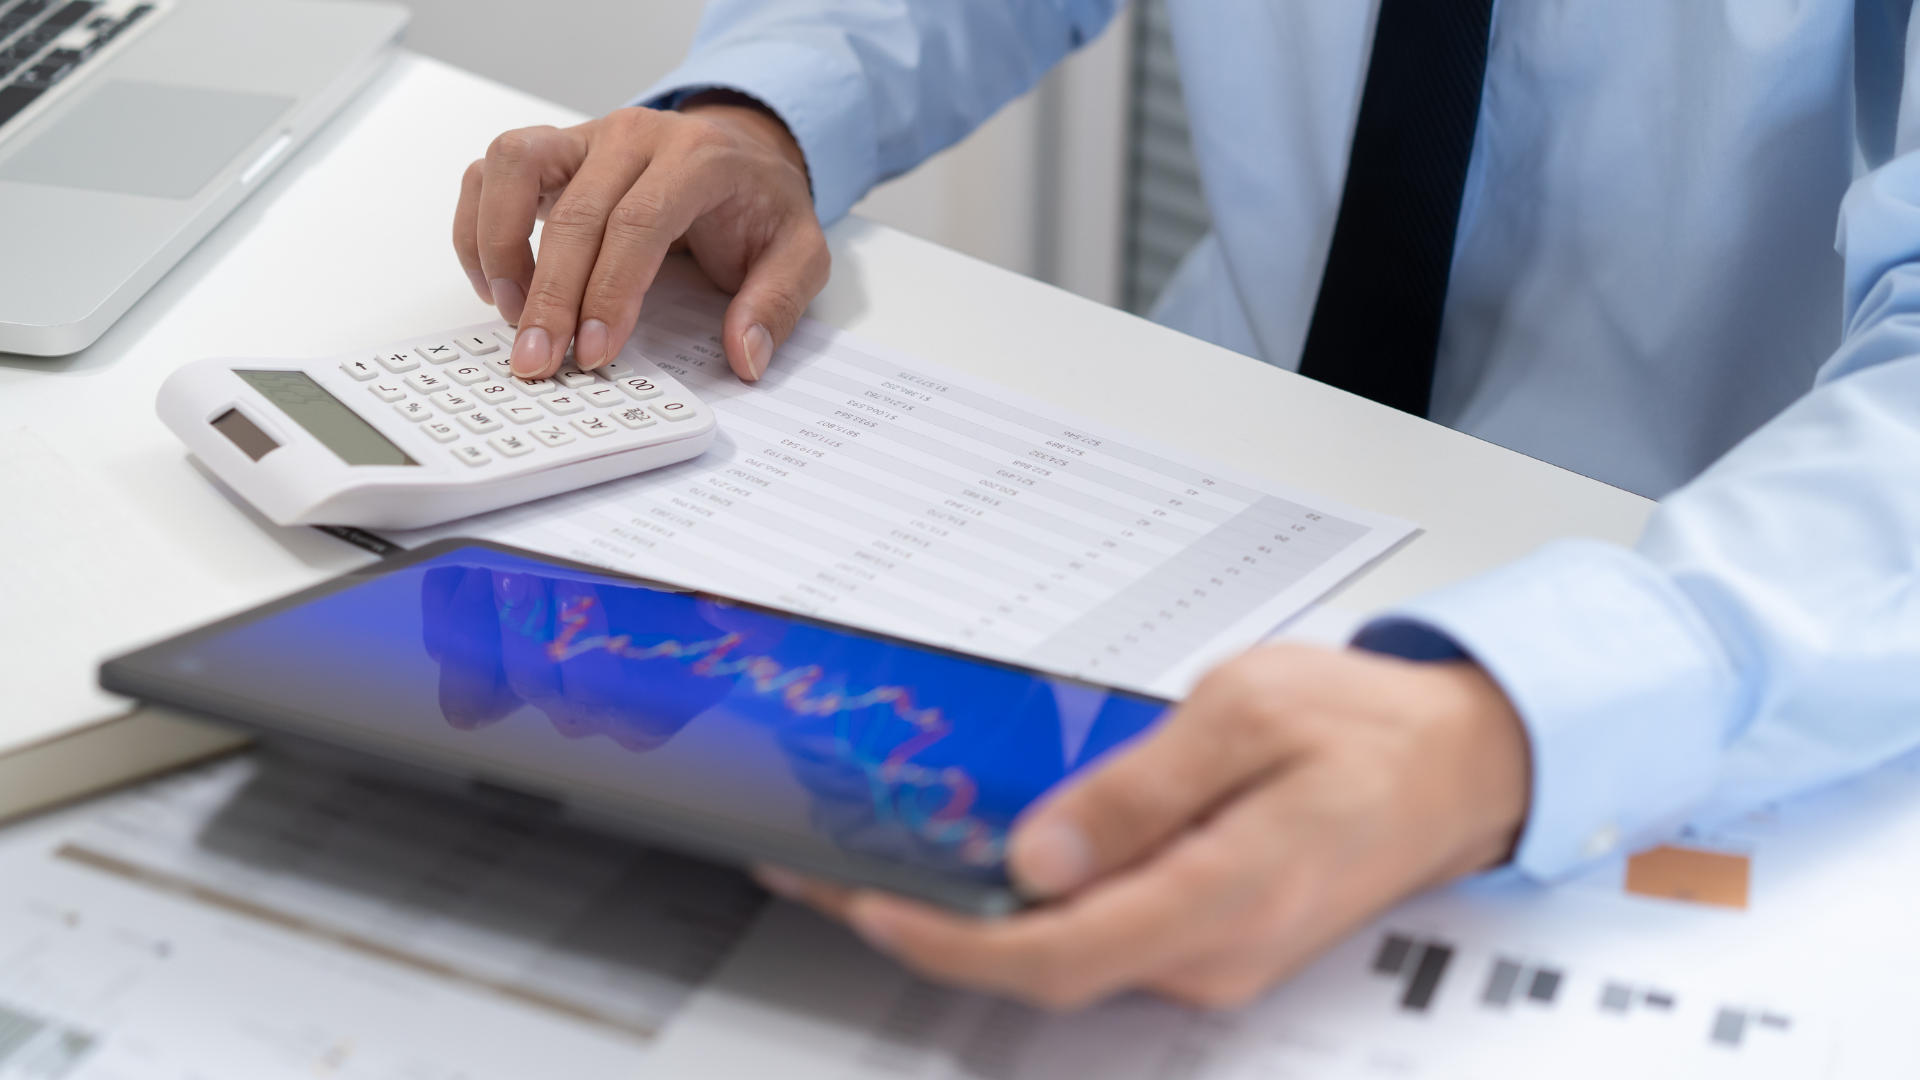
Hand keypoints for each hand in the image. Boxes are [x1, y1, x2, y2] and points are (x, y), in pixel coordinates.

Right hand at [454, 92, 827, 381]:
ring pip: (511, 166)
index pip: (640, 222)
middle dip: (551, 296)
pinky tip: (497, 288)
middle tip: (539, 361)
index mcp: (696, 157)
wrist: (743, 152)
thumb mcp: (801, 253)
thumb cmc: (760, 205)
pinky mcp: (551, 152)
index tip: (595, 351)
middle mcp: (632, 136)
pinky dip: (479, 230)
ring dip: (499, 248)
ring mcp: (584, 137)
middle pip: (574, 211)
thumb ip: (777, 304)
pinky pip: (490, 175)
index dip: (610, 291)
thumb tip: (745, 356)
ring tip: (513, 318)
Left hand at [760, 644, 1529, 1009]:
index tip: (865, 906)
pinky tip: (990, 863)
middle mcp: (1212, 953)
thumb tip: (1039, 853)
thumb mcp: (1246, 714)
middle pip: (1040, 969)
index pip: (1051, 954)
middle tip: (832, 876)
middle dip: (930, 928)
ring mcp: (1215, 958)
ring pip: (1066, 959)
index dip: (945, 941)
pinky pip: (1103, 940)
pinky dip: (1032, 910)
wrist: (1463, 766)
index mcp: (1221, 896)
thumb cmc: (1369, 730)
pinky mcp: (1213, 941)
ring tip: (887, 861)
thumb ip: (1138, 789)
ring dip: (973, 919)